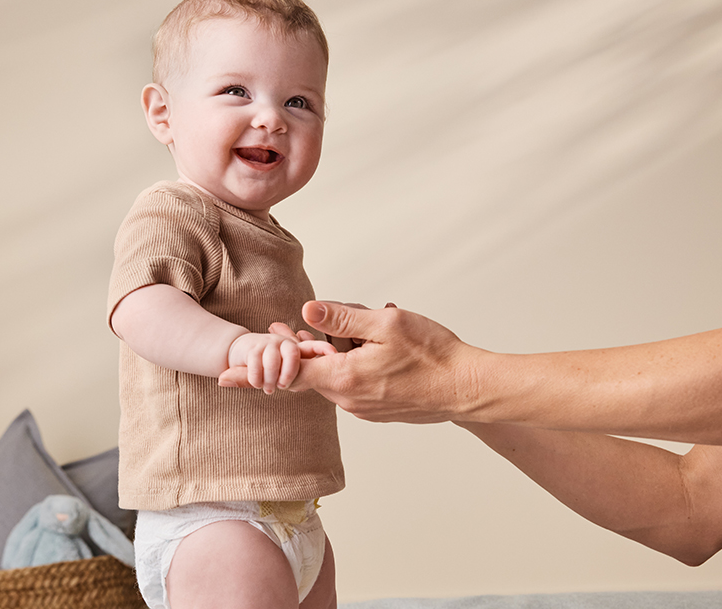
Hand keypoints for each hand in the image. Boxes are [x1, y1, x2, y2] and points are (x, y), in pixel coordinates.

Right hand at [226, 324, 336, 393]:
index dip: (322, 348)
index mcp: (299, 349)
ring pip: (273, 360)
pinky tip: (257, 383)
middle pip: (292, 352)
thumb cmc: (272, 364)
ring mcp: (268, 343)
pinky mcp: (250, 347)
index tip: (333, 354)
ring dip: (270, 377)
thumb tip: (321, 378)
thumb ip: (306, 373)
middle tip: (284, 386)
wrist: (243, 353)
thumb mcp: (292, 369)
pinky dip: (256, 376)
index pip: (314, 346)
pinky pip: (255, 361)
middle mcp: (285, 343)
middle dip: (289, 371)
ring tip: (269, 389)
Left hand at [290, 300, 477, 422]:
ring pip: (337, 375)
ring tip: (373, 328)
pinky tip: (383, 347)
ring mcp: (363, 409)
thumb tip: (307, 309)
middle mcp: (349, 400)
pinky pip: (355, 385)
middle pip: (315, 369)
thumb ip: (343, 317)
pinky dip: (358, 365)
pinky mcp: (377, 411)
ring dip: (344, 351)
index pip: (290, 371)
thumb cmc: (433, 355)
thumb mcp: (386, 323)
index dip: (273, 355)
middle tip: (334, 316)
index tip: (254, 352)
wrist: (467, 388)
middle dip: (320, 341)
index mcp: (344, 378)